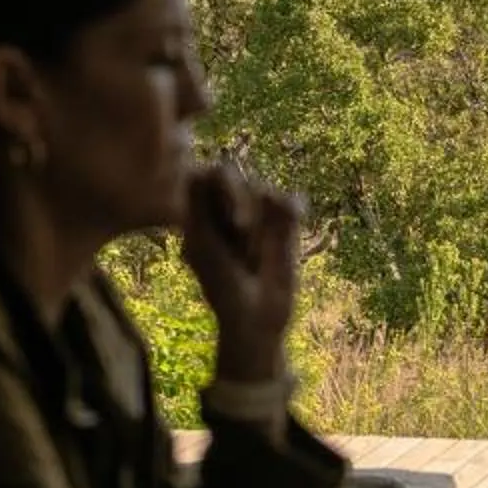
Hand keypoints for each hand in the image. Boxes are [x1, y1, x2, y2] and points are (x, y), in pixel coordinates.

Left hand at [180, 162, 301, 383]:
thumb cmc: (222, 286)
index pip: (204, 176)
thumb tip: (199, 169)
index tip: (214, 211)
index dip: (212, 186)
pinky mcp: (286, 225)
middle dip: (236, 199)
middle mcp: (231, 208)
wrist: (257, 317)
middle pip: (233, 175)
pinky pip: (289, 201)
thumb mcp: (203, 246)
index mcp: (203, 213)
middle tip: (239, 229)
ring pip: (260, 188)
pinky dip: (288, 211)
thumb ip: (198, 207)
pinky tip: (284, 229)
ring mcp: (260, 215)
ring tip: (255, 252)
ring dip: (259, 219)